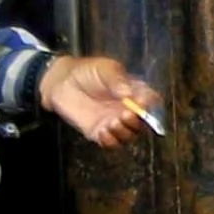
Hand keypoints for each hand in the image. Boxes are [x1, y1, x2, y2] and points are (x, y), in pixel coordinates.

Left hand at [42, 53, 164, 148]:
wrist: (61, 81)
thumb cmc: (87, 71)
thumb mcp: (105, 69)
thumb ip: (118, 81)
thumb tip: (129, 94)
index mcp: (134, 92)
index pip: (151, 102)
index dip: (151, 106)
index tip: (142, 103)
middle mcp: (127, 109)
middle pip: (144, 124)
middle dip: (139, 122)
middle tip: (127, 115)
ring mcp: (114, 122)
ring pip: (129, 136)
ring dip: (125, 132)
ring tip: (113, 122)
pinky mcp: (99, 132)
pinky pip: (111, 143)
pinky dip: (110, 141)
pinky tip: (103, 131)